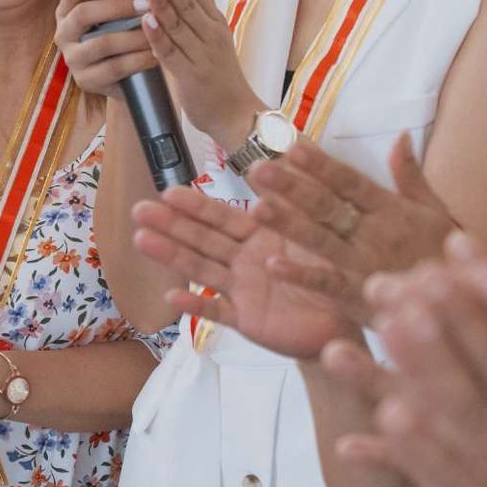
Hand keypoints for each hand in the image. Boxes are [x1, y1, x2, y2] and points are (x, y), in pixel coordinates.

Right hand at [54, 0, 153, 96]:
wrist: (121, 77)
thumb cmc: (120, 34)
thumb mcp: (119, 13)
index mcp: (67, 11)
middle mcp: (64, 34)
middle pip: (83, 14)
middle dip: (118, 7)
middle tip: (146, 5)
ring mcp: (73, 59)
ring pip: (102, 43)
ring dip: (133, 35)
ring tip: (156, 29)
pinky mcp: (86, 80)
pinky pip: (114, 68)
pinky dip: (138, 59)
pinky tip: (156, 53)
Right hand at [132, 185, 363, 359]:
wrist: (346, 323)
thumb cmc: (336, 274)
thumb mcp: (321, 233)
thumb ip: (299, 204)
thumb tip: (286, 162)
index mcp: (260, 235)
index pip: (223, 217)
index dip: (196, 206)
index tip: (169, 191)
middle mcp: (244, 260)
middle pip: (202, 239)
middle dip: (170, 224)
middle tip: (139, 210)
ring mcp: (241, 289)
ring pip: (201, 268)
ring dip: (171, 254)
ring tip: (141, 239)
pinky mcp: (246, 319)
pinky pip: (218, 311)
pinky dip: (196, 304)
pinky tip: (172, 296)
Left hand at [140, 0, 260, 149]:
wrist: (236, 113)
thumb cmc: (221, 71)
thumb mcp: (215, 27)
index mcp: (216, 23)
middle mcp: (210, 36)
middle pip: (190, 7)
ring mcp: (201, 55)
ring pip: (179, 26)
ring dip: (163, 5)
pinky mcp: (189, 76)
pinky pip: (170, 53)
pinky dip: (158, 37)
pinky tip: (146, 22)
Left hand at [247, 134, 455, 297]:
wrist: (462, 308)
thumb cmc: (443, 254)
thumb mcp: (435, 211)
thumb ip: (411, 176)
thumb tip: (400, 135)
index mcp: (391, 210)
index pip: (350, 182)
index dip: (321, 164)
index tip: (292, 146)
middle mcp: (375, 234)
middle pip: (328, 206)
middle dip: (293, 186)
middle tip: (259, 168)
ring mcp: (365, 266)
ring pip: (321, 240)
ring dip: (288, 224)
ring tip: (257, 207)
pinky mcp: (358, 297)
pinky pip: (326, 284)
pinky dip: (301, 275)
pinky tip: (272, 265)